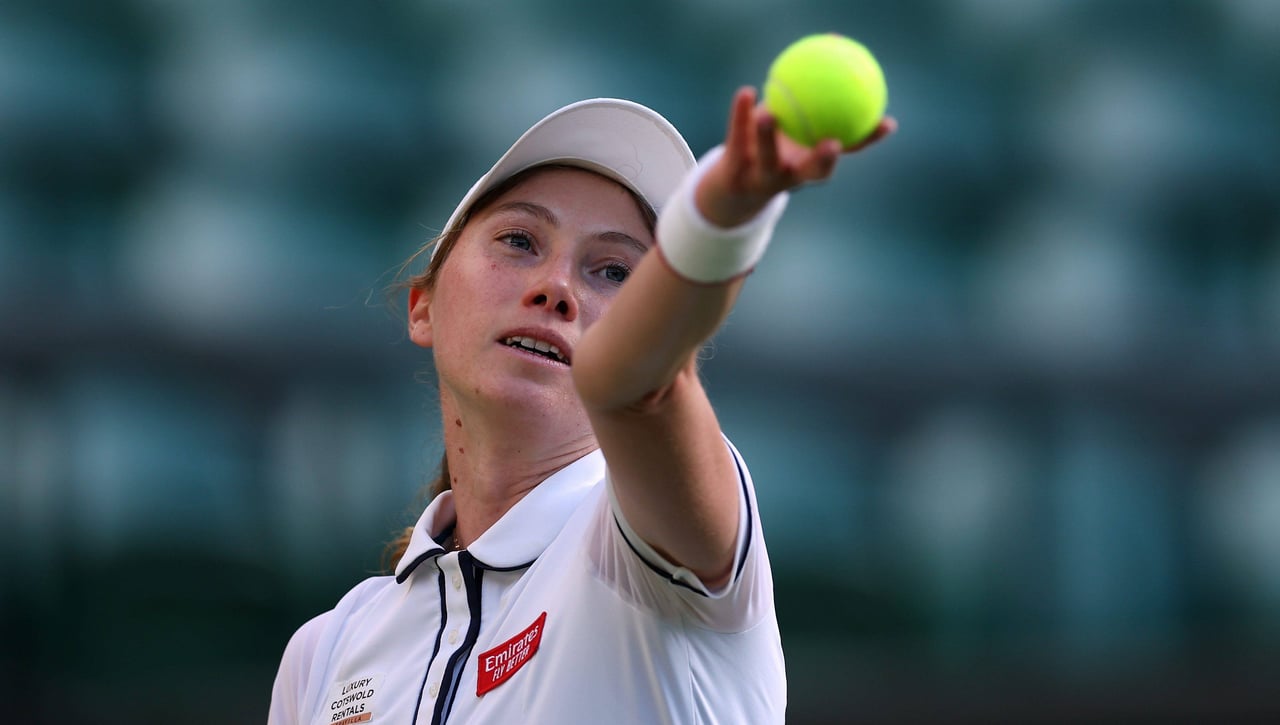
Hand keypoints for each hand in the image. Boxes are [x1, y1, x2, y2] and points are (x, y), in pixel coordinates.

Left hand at [695, 86, 896, 227]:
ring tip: (768, 114)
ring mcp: (763, 177)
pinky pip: (738, 139)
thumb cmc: (774, 146)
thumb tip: (834, 44)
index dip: (867, 139)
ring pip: (768, 161)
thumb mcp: (795, 123)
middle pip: (813, 173)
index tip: (886, 122)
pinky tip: (745, 92)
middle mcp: (793, 175)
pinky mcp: (735, 170)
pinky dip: (741, 115)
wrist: (735, 185)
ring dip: (768, 139)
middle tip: (833, 142)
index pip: (846, 151)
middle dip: (824, 161)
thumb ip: (814, 95)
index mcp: (814, 163)